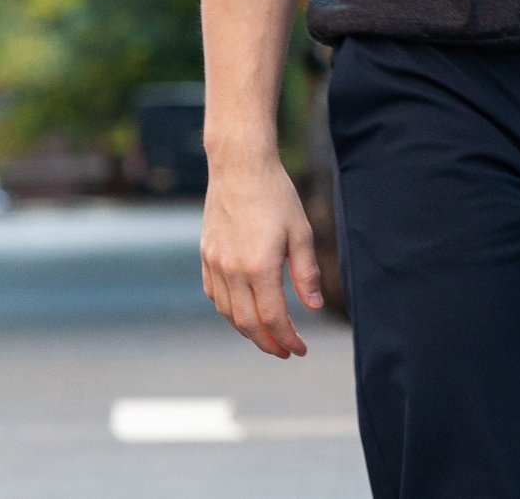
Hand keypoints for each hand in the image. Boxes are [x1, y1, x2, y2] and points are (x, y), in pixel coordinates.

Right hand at [200, 148, 323, 357]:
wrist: (239, 168)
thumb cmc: (276, 196)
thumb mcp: (301, 232)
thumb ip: (306, 274)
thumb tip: (314, 307)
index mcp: (260, 266)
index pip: (273, 318)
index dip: (288, 339)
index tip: (301, 349)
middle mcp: (233, 270)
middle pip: (248, 324)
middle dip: (268, 343)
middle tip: (285, 352)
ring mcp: (215, 264)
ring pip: (228, 313)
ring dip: (248, 330)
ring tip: (267, 336)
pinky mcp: (206, 256)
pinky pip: (215, 296)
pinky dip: (230, 311)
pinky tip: (244, 311)